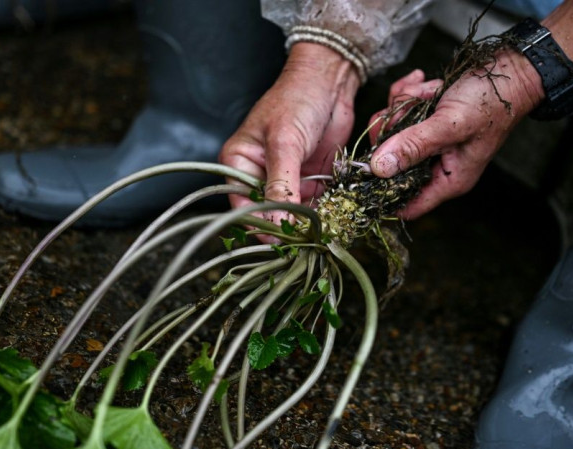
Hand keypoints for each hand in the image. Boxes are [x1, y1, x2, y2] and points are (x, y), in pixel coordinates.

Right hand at [220, 43, 360, 228]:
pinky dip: (323, 215)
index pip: (242, 206)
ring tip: (321, 234)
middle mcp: (259, 176)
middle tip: (303, 242)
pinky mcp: (310, 182)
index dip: (259, 225)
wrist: (329, 82)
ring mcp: (286, 181)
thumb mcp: (285, 143)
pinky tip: (333, 221)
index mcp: (238, 164)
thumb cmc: (297, 100)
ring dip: (306, 225)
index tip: (279, 241)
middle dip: (284, 229)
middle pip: (267, 215)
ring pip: (292, 216)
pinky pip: (313, 207)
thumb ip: (280, 185)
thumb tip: (276, 224)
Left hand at [369, 0, 572, 220]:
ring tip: (427, 90)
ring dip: (404, 105)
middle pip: (391, 162)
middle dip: (394, 130)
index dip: (381, 193)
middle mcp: (437, 165)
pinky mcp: (426, 120)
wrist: (511, 68)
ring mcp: (430, 142)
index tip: (361, 171)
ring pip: (393, 131)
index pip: (406, 204)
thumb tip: (378, 169)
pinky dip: (410, 93)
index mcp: (447, 179)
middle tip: (405, 111)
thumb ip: (413, 147)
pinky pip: (402, 110)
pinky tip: (425, 81)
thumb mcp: (449, 125)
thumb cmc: (491, 101)